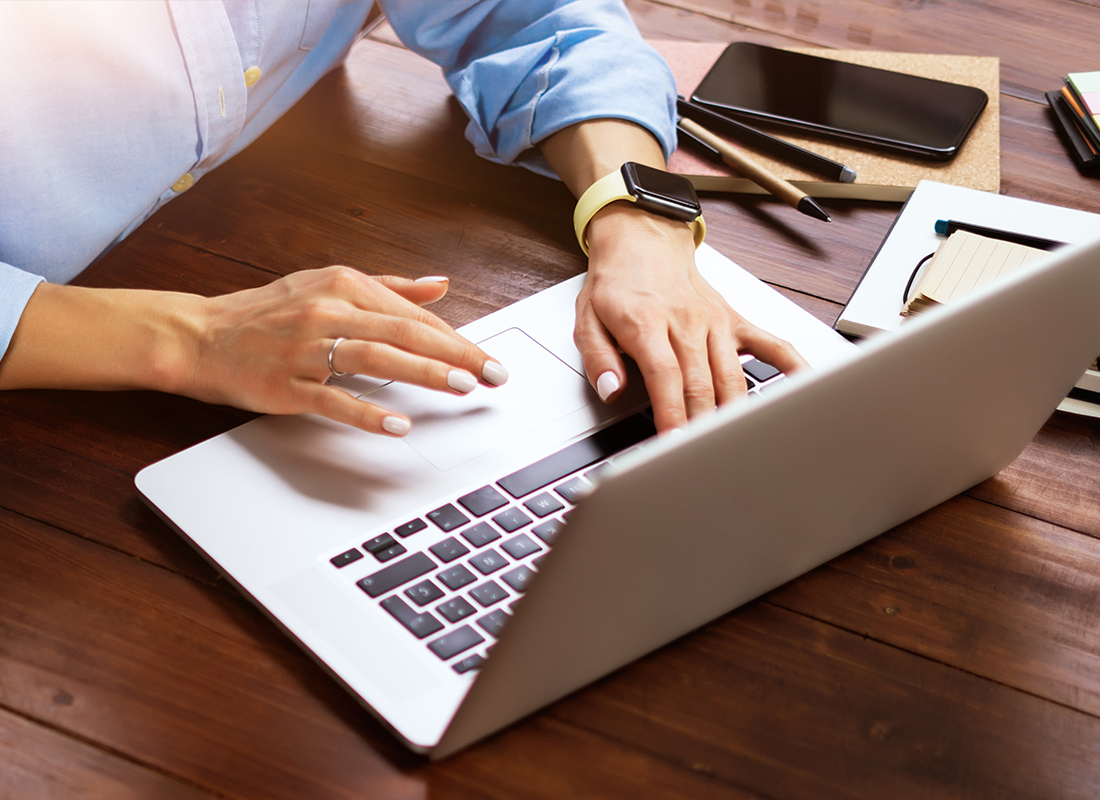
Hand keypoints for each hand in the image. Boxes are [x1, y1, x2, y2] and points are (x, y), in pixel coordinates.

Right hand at [177, 267, 507, 435]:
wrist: (200, 335)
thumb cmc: (268, 313)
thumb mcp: (329, 286)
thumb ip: (389, 287)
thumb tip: (439, 286)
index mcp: (344, 285)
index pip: (413, 315)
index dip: (456, 339)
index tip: (487, 359)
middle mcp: (328, 311)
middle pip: (404, 333)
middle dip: (455, 354)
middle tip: (492, 374)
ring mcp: (306, 347)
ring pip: (376, 358)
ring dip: (423, 372)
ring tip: (460, 386)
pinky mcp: (287, 383)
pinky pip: (333, 398)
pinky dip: (367, 411)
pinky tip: (398, 423)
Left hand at [576, 204, 807, 431]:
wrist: (643, 238)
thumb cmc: (617, 282)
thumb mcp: (587, 318)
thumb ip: (598, 358)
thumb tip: (611, 390)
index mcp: (647, 323)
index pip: (666, 377)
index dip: (672, 414)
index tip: (674, 443)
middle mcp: (687, 322)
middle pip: (702, 383)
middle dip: (703, 426)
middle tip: (702, 458)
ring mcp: (715, 322)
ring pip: (733, 376)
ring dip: (734, 414)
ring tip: (736, 445)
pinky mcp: (734, 321)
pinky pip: (770, 344)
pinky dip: (791, 367)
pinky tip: (804, 390)